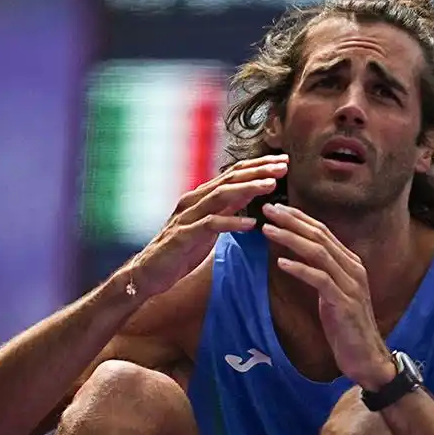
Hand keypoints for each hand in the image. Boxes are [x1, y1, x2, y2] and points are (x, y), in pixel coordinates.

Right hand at [123, 155, 283, 298]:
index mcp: (202, 197)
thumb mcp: (210, 225)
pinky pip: (211, 225)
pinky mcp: (183, 236)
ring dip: (248, 188)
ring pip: (221, 195)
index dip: (259, 166)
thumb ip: (228, 207)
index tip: (283, 161)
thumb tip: (251, 191)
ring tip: (271, 185)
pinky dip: (232, 222)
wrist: (149, 273)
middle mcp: (194, 200)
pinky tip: (252, 224)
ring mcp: (188, 216)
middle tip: (284, 165)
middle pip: (230, 178)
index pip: (234, 174)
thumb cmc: (181, 250)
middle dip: (259, 170)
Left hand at [260, 203, 394, 389]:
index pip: (323, 231)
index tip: (277, 208)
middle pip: (320, 236)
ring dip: (291, 239)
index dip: (299, 218)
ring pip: (318, 253)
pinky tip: (281, 262)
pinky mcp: (344, 302)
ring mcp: (350, 284)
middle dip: (292, 221)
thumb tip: (298, 255)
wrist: (366, 357)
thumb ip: (321, 272)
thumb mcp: (333, 294)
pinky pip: (319, 279)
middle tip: (268, 210)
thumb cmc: (346, 327)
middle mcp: (353, 268)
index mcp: (351, 263)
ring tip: (268, 230)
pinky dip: (300, 268)